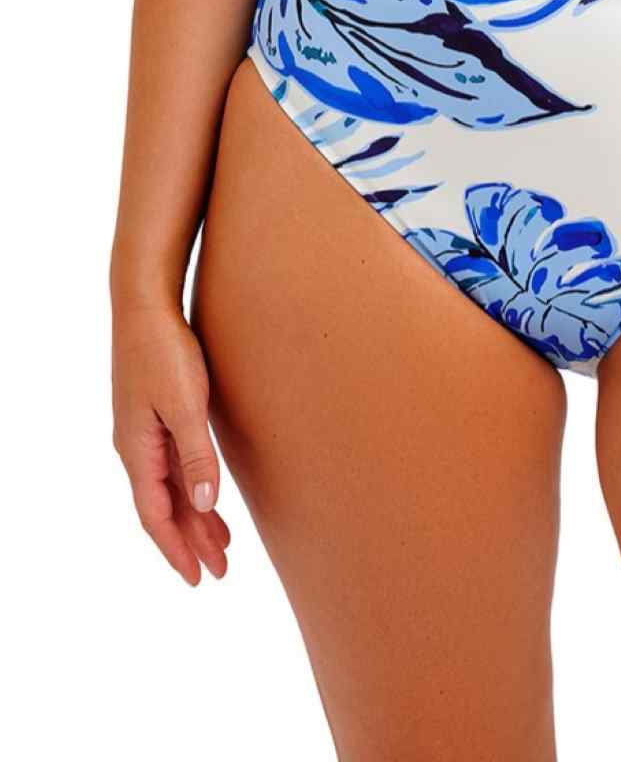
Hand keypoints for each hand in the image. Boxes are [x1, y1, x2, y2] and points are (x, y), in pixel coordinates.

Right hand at [111, 304, 229, 584]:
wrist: (147, 307)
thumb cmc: (166, 352)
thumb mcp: (186, 406)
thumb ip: (195, 456)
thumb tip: (201, 506)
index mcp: (136, 450)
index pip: (155, 516)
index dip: (176, 549)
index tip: (197, 578)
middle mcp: (135, 447)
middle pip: (164, 508)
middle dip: (190, 542)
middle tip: (219, 571)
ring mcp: (144, 432)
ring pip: (170, 489)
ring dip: (194, 518)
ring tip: (221, 545)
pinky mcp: (157, 415)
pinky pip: (173, 465)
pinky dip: (192, 488)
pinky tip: (208, 496)